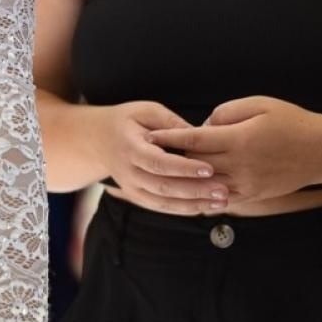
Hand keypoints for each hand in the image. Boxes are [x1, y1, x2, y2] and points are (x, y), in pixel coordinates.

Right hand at [92, 101, 228, 214]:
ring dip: (194, 205)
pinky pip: (162, 208)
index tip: (209, 168)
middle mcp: (128, 172)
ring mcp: (131, 188)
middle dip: (195, 191)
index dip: (183, 168)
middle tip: (223, 190)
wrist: (99, 140)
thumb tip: (201, 135)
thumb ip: (172, 123)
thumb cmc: (127, 122)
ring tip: (221, 202)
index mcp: (130, 147)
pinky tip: (207, 207)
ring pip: (164, 202)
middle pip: (163, 187)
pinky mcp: (138, 197)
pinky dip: (185, 210)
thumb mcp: (146, 111)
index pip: (157, 162)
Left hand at [146, 96, 321, 205]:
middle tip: (152, 153)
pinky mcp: (254, 195)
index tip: (148, 136)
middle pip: (195, 163)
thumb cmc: (291, 121)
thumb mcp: (258, 105)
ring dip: (186, 178)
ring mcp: (248, 183)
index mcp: (239, 139)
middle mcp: (241, 165)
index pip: (193, 140)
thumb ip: (225, 112)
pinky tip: (190, 189)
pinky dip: (204, 193)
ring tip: (165, 172)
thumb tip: (203, 125)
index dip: (168, 138)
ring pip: (205, 184)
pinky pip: (221, 197)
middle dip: (173, 157)